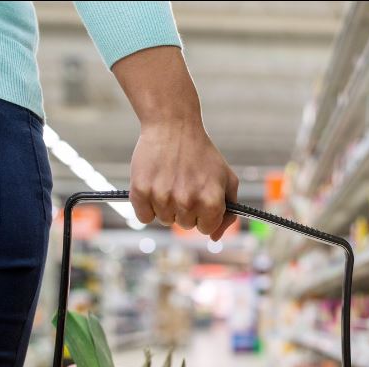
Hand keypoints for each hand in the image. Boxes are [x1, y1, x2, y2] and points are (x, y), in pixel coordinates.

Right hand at [129, 121, 237, 238]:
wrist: (173, 127)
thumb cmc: (203, 154)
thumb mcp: (227, 179)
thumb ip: (228, 212)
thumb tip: (214, 237)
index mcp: (211, 201)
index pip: (207, 229)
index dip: (205, 214)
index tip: (201, 199)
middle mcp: (187, 202)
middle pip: (185, 225)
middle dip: (187, 210)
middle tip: (185, 185)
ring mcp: (162, 198)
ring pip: (165, 220)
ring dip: (167, 207)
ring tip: (170, 182)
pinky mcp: (141, 191)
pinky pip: (143, 216)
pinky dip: (147, 206)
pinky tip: (155, 186)